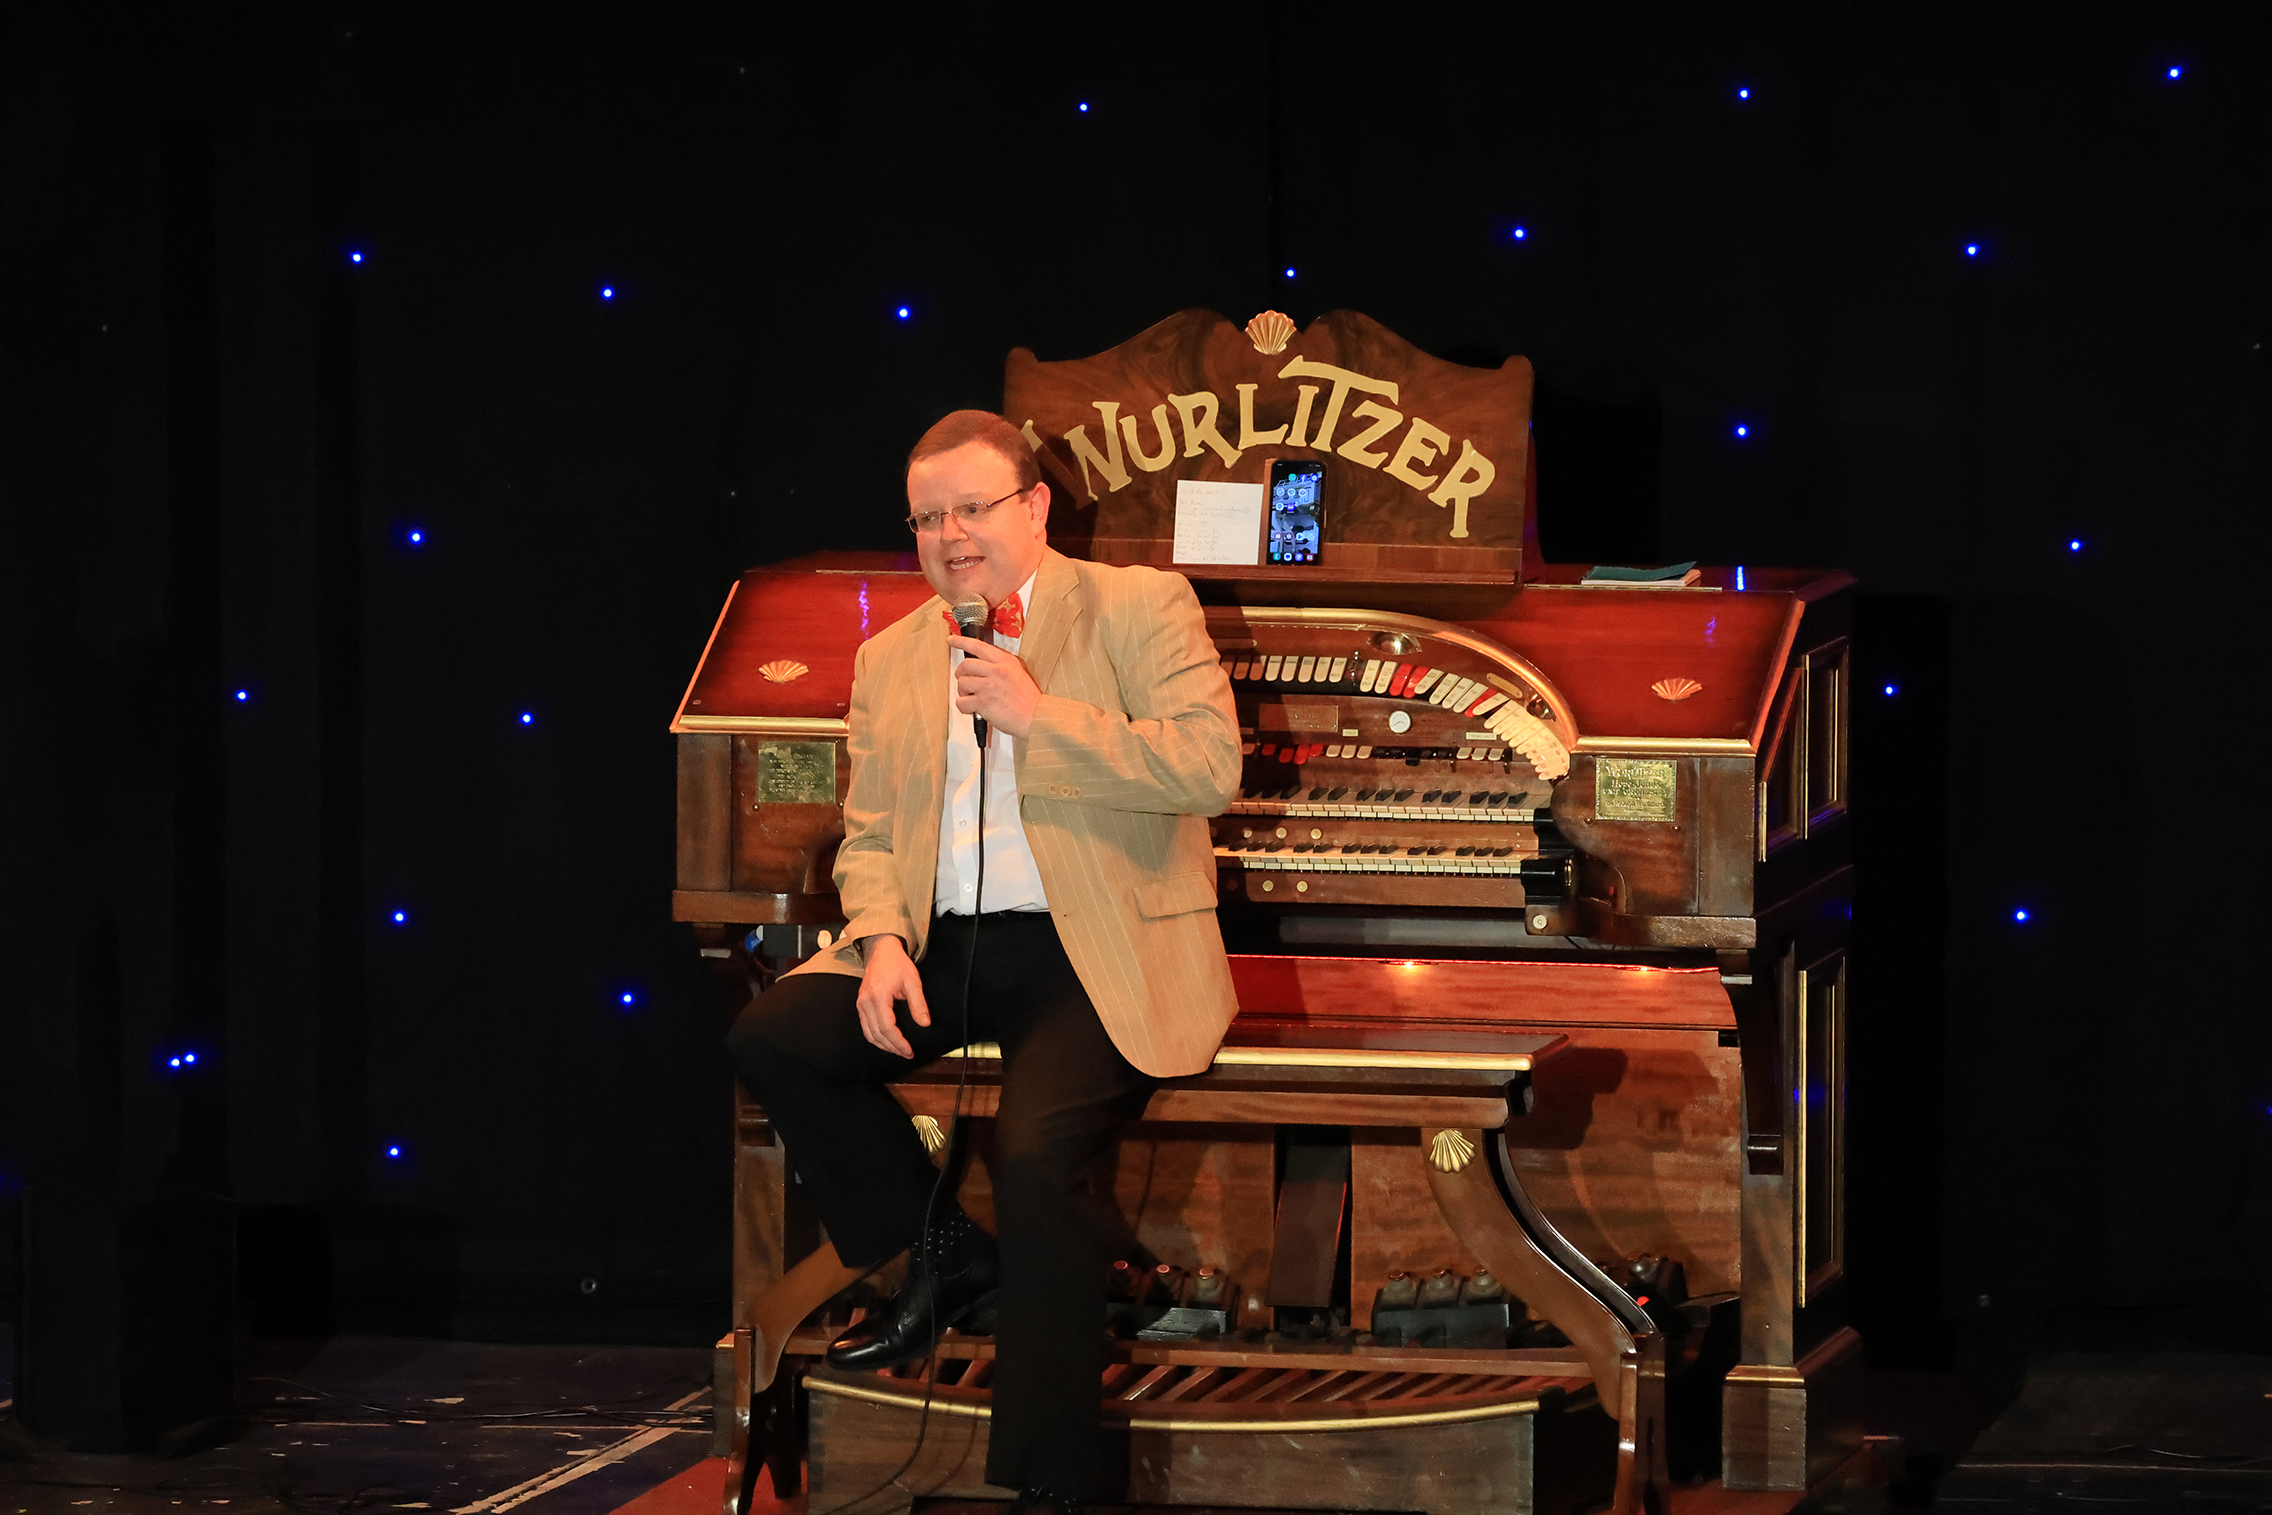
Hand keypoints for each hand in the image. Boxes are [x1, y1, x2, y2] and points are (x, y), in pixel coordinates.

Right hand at [855, 935, 926, 1057]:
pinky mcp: (861, 1004)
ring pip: (869, 1033)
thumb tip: (924, 1023)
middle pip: (876, 1034)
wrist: (881, 951)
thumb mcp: (912, 981)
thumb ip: (918, 1004)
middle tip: (906, 1054)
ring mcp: (861, 1004)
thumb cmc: (896, 963)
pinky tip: (886, 1041)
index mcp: (878, 997)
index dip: (898, 1043)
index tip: (909, 1050)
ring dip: (883, 1045)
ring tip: (898, 1050)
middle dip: (892, 1048)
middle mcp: (866, 1002)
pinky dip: (875, 1037)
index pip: (887, 1028)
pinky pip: (865, 1027)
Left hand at [948, 635, 1040, 738]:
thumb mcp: (1018, 673)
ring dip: (963, 692)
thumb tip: (982, 666)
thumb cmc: (1028, 700)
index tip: (951, 640)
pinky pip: (961, 702)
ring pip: (962, 683)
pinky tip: (973, 709)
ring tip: (973, 697)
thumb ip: (1001, 666)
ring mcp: (989, 686)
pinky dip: (964, 707)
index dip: (961, 641)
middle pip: (965, 665)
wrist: (1036, 717)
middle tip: (966, 682)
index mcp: (1006, 662)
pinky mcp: (983, 702)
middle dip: (961, 674)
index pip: (978, 645)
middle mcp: (997, 671)